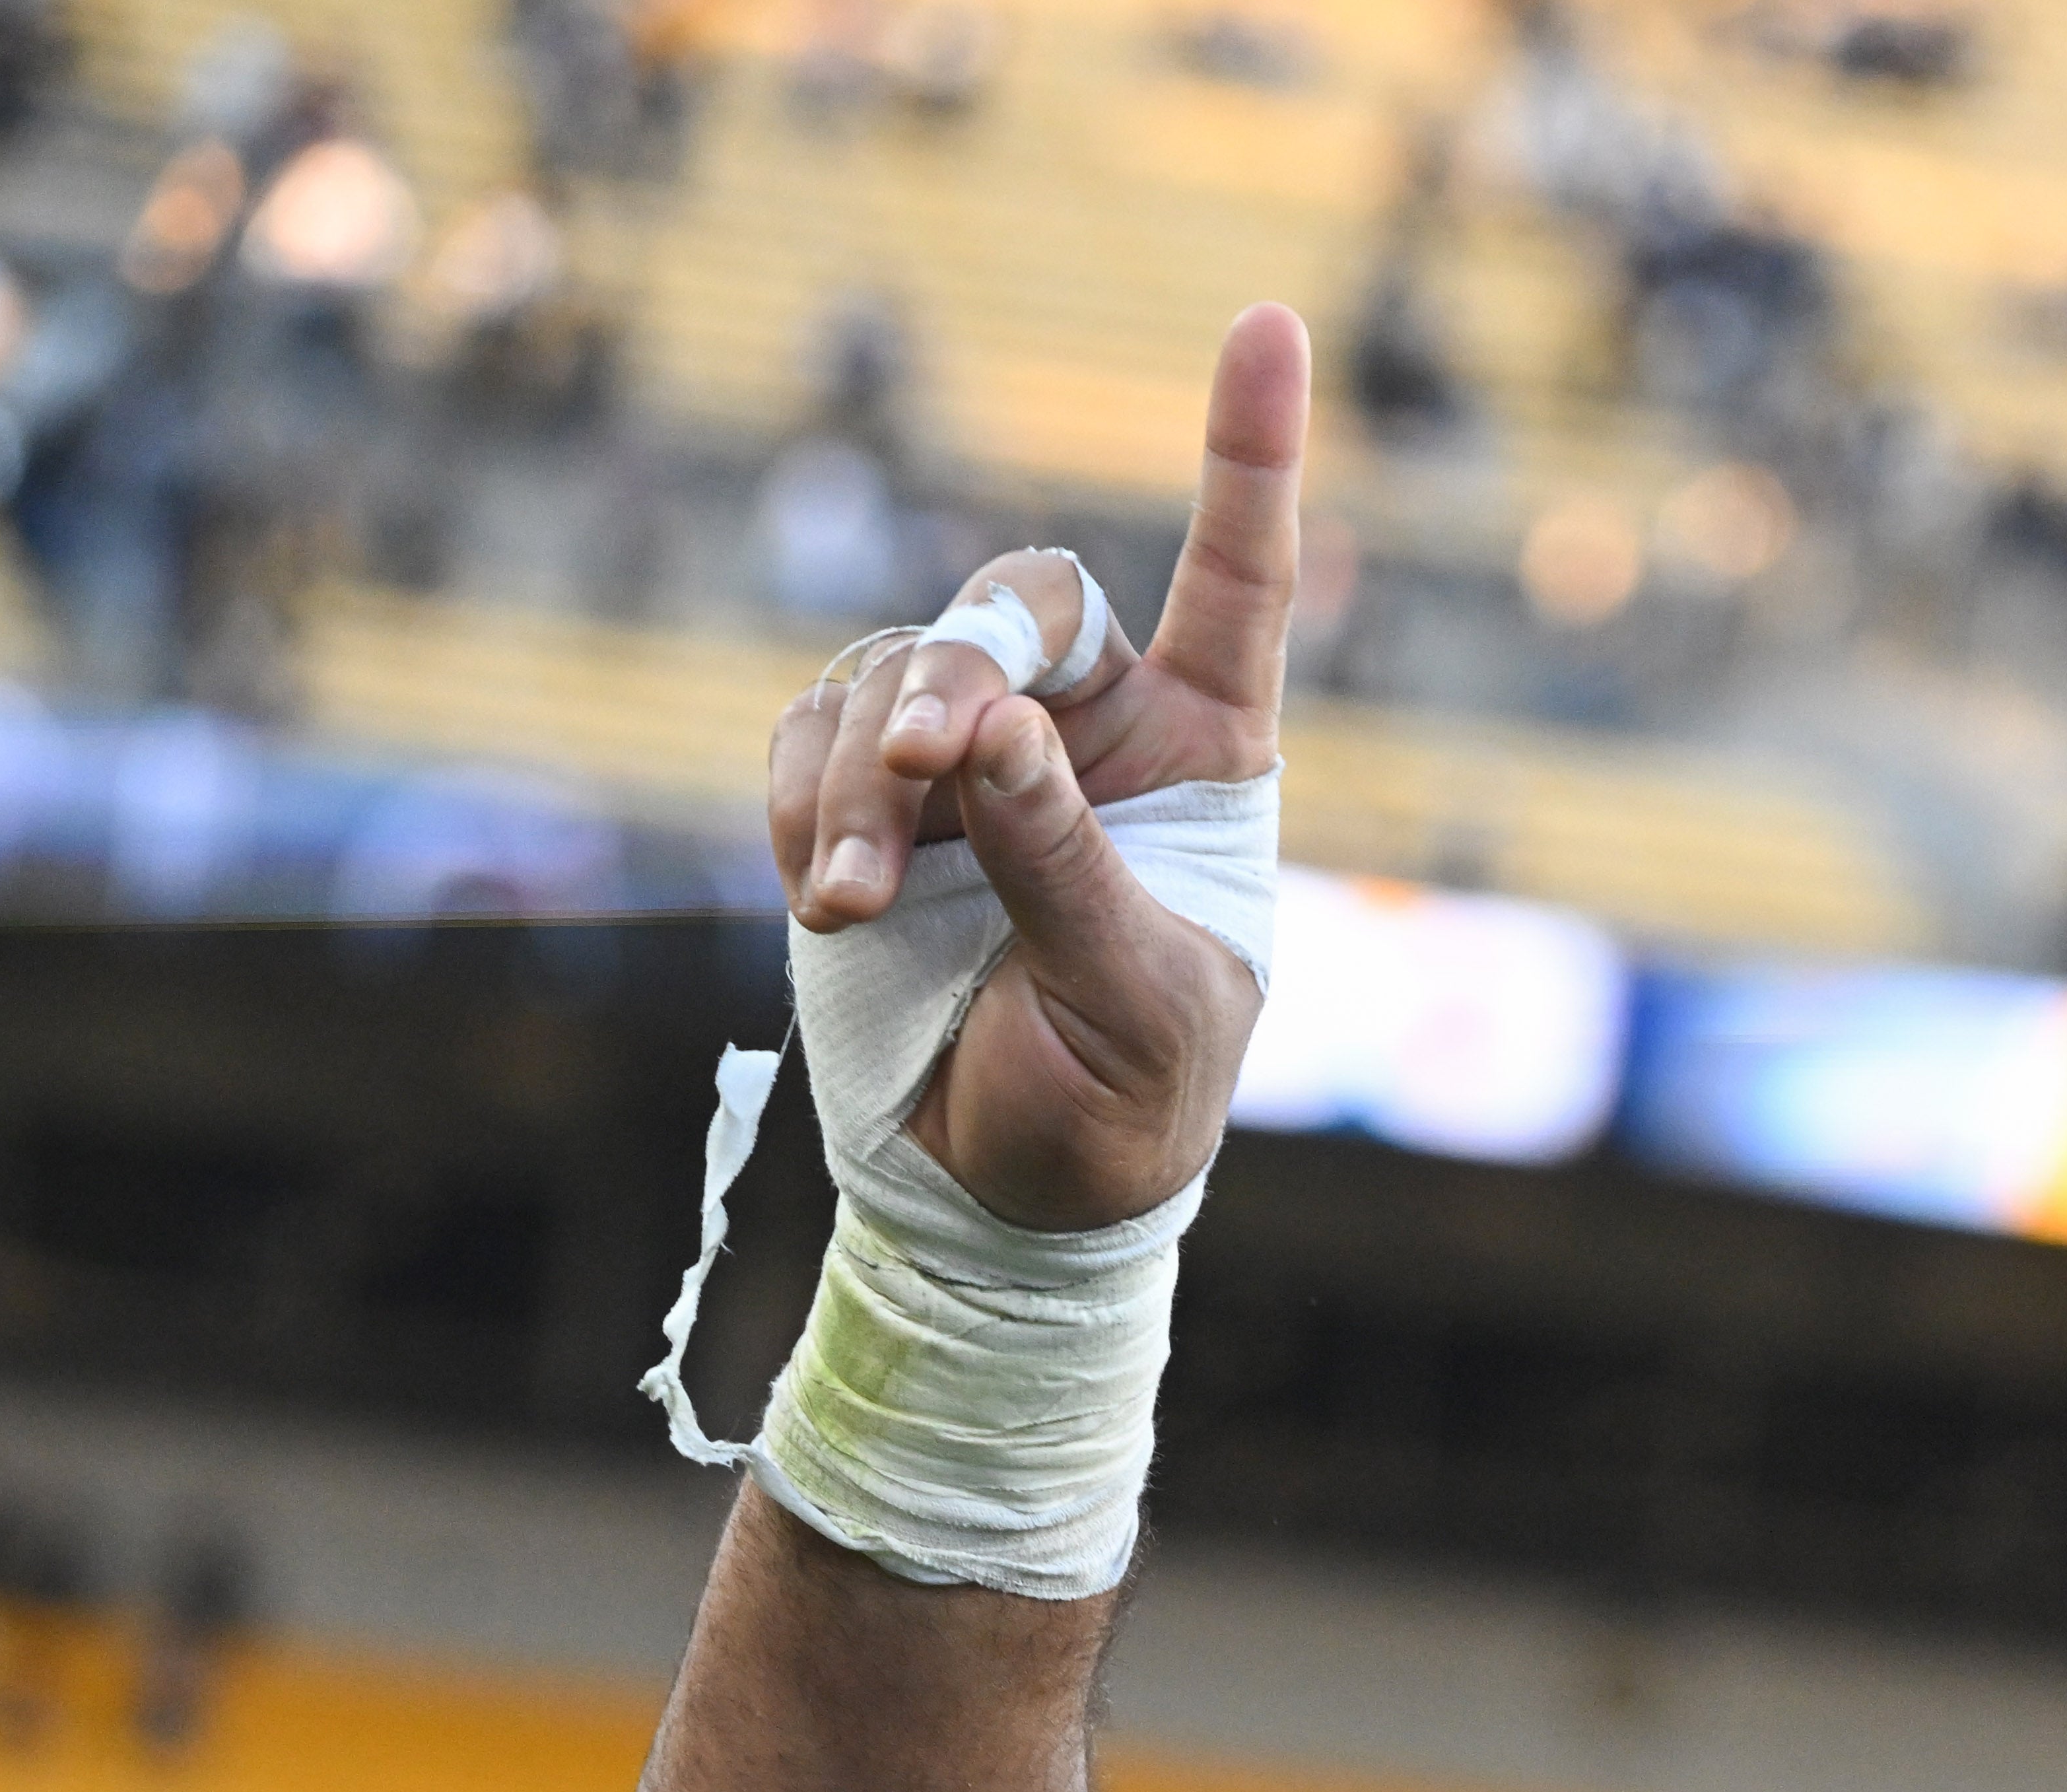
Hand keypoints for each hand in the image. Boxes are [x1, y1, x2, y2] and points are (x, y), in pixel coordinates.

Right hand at [766, 303, 1310, 1232]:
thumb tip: (986, 733)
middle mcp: (1089, 729)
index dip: (1250, 456)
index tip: (1269, 321)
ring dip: (855, 776)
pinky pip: (805, 737)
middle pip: (1017, 603)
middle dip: (956, 671)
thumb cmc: (1121, 1104)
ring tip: (845, 903)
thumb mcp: (1132, 1000)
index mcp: (1207, 757)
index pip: (1241, 582)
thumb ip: (1062, 865)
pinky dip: (797, 802)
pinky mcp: (856, 798)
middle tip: (925, 773)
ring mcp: (967, 757)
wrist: (1008, 1195)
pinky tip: (822, 893)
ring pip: (891, 676)